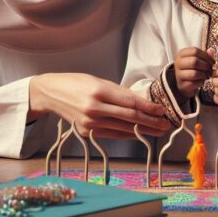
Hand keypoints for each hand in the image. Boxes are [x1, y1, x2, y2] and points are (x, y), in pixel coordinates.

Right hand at [29, 73, 171, 139]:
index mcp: (98, 92)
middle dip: (151, 121)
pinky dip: (128, 134)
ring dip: (143, 130)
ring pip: (123, 128)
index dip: (148, 108)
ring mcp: (89, 123)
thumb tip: (142, 101)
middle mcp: (94, 108)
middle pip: (129, 117)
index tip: (163, 110)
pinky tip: (140, 134)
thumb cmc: (76, 83)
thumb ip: (120, 92)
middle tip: (167, 124)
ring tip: (158, 131)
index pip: (130, 102)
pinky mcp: (86, 132)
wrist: (50, 94)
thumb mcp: (98, 81)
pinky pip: (112, 134)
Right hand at [174, 47, 214, 98]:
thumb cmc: (192, 68)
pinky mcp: (181, 85)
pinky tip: (202, 81)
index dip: (206, 56)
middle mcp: (178, 63)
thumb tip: (211, 51)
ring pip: (194, 73)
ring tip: (207, 75)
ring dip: (204, 74)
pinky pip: (194, 83)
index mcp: (181, 54)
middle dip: (206, 65)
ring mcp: (178, 75)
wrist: (183, 83)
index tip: (212, 62)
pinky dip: (201, 82)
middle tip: (210, 69)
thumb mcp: (197, 59)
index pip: (195, 51)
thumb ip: (204, 55)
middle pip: (194, 61)